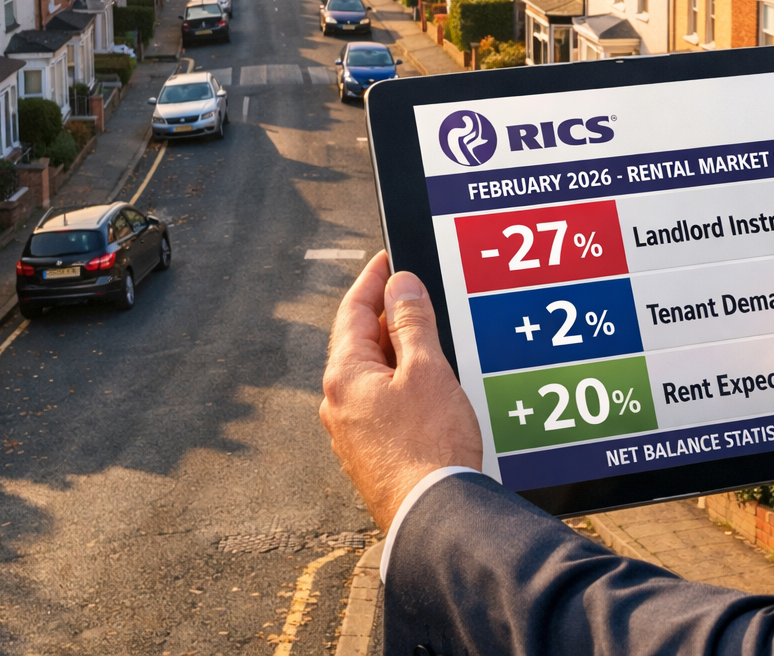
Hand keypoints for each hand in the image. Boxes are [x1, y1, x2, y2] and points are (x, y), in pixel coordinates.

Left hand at [321, 251, 482, 528]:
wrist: (434, 514)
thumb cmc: (431, 446)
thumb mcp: (427, 370)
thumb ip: (412, 323)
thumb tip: (400, 285)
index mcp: (345, 376)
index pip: (352, 311)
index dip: (373, 280)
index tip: (388, 259)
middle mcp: (339, 403)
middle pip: (360, 343)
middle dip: (389, 317)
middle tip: (418, 295)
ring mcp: (352, 433)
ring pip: (372, 376)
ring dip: (398, 353)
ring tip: (431, 340)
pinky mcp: (371, 454)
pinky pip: (381, 404)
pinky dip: (401, 384)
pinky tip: (429, 388)